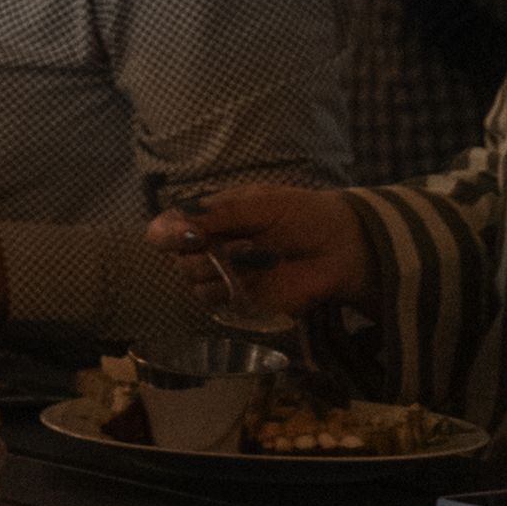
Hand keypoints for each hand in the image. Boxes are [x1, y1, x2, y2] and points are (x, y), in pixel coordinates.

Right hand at [153, 180, 363, 322]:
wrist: (341, 248)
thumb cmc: (302, 216)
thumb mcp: (259, 203)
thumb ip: (218, 213)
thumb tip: (176, 225)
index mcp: (209, 219)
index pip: (165, 228)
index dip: (167, 232)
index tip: (190, 233)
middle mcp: (210, 248)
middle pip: (177, 258)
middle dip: (200, 250)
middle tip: (236, 241)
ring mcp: (224, 276)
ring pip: (193, 282)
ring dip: (219, 269)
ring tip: (255, 255)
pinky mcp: (240, 301)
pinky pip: (216, 302)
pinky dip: (232, 288)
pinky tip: (258, 274)